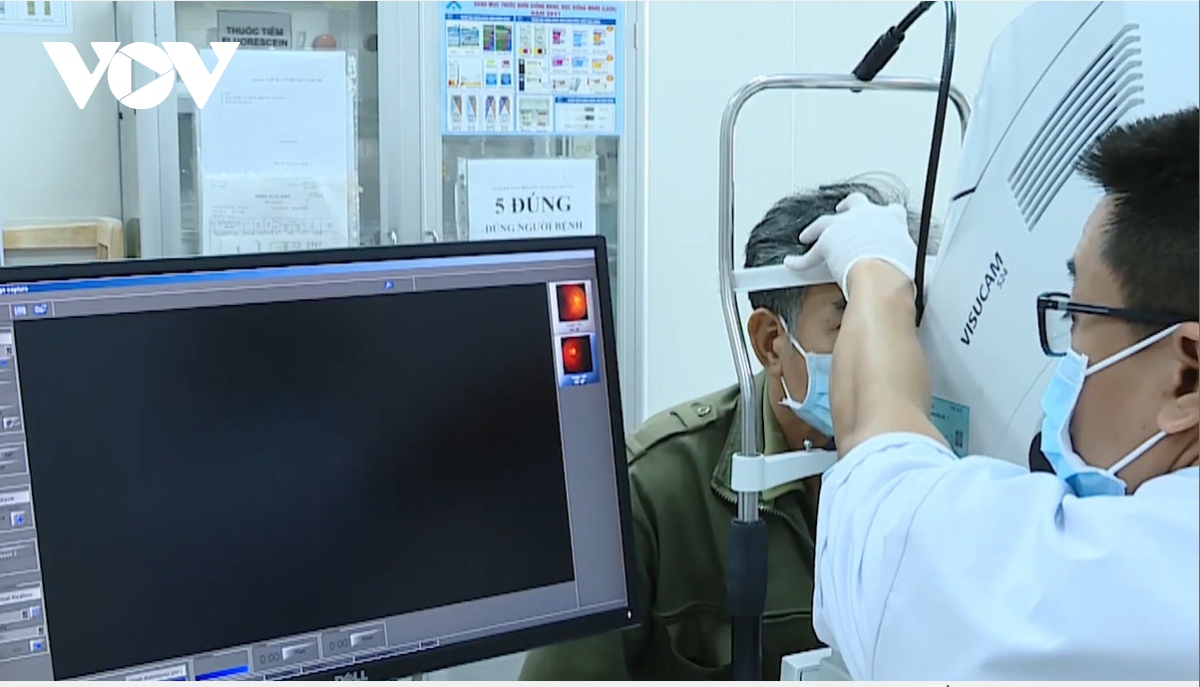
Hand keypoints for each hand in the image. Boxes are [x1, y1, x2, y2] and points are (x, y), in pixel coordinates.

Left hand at [782, 192, 916, 294]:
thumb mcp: (911, 257)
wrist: (883, 273)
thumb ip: (905, 255)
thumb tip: (912, 269)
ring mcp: (844, 226)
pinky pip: (809, 254)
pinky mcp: (826, 242)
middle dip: (849, 206)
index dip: (885, 216)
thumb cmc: (899, 268)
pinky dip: (799, 260)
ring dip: (817, 228)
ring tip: (809, 233)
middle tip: (844, 210)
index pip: (890, 212)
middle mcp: (867, 216)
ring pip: (825, 222)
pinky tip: (792, 263)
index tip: (882, 221)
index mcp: (891, 219)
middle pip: (855, 202)